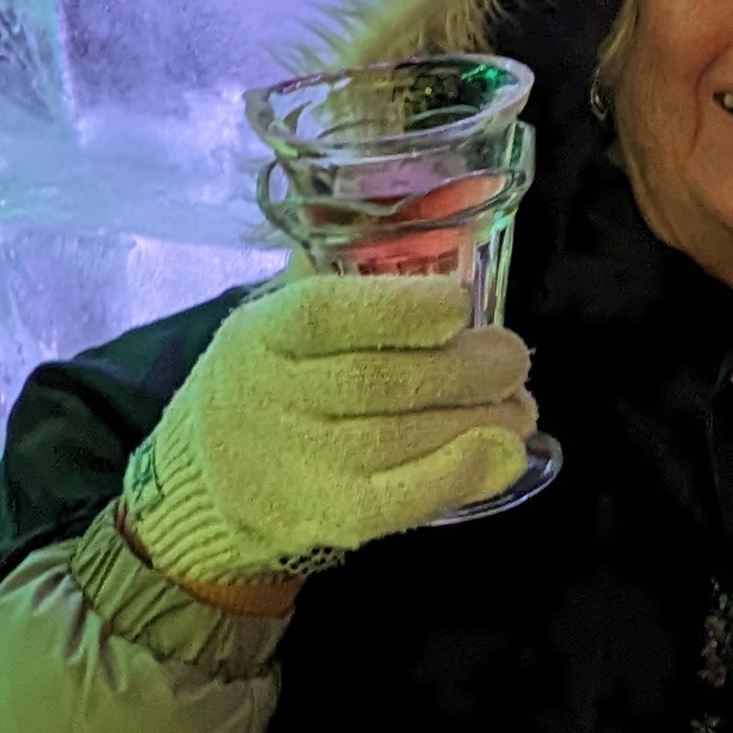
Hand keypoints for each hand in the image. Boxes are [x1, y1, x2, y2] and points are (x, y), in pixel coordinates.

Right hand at [119, 272, 535, 602]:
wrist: (214, 473)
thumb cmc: (278, 374)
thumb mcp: (288, 313)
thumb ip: (354, 273)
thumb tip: (450, 217)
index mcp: (265, 332)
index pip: (326, 315)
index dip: (401, 309)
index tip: (458, 304)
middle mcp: (274, 397)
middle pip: (382, 381)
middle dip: (467, 368)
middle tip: (512, 359)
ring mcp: (300, 463)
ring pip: (404, 438)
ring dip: (482, 420)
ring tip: (517, 405)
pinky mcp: (330, 515)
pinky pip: (403, 499)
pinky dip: (463, 474)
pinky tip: (505, 452)